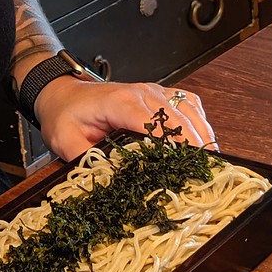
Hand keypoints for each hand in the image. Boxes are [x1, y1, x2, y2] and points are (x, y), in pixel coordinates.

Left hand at [34, 77, 216, 163]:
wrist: (63, 94)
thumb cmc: (66, 115)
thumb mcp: (64, 140)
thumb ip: (84, 159)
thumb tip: (106, 181)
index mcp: (120, 101)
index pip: (154, 121)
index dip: (173, 144)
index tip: (184, 167)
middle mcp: (142, 92)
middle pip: (178, 118)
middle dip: (192, 147)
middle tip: (200, 176)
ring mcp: (154, 91)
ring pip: (189, 110)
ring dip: (201, 136)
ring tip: (207, 166)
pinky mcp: (160, 96)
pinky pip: (189, 105)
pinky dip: (200, 124)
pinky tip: (201, 146)